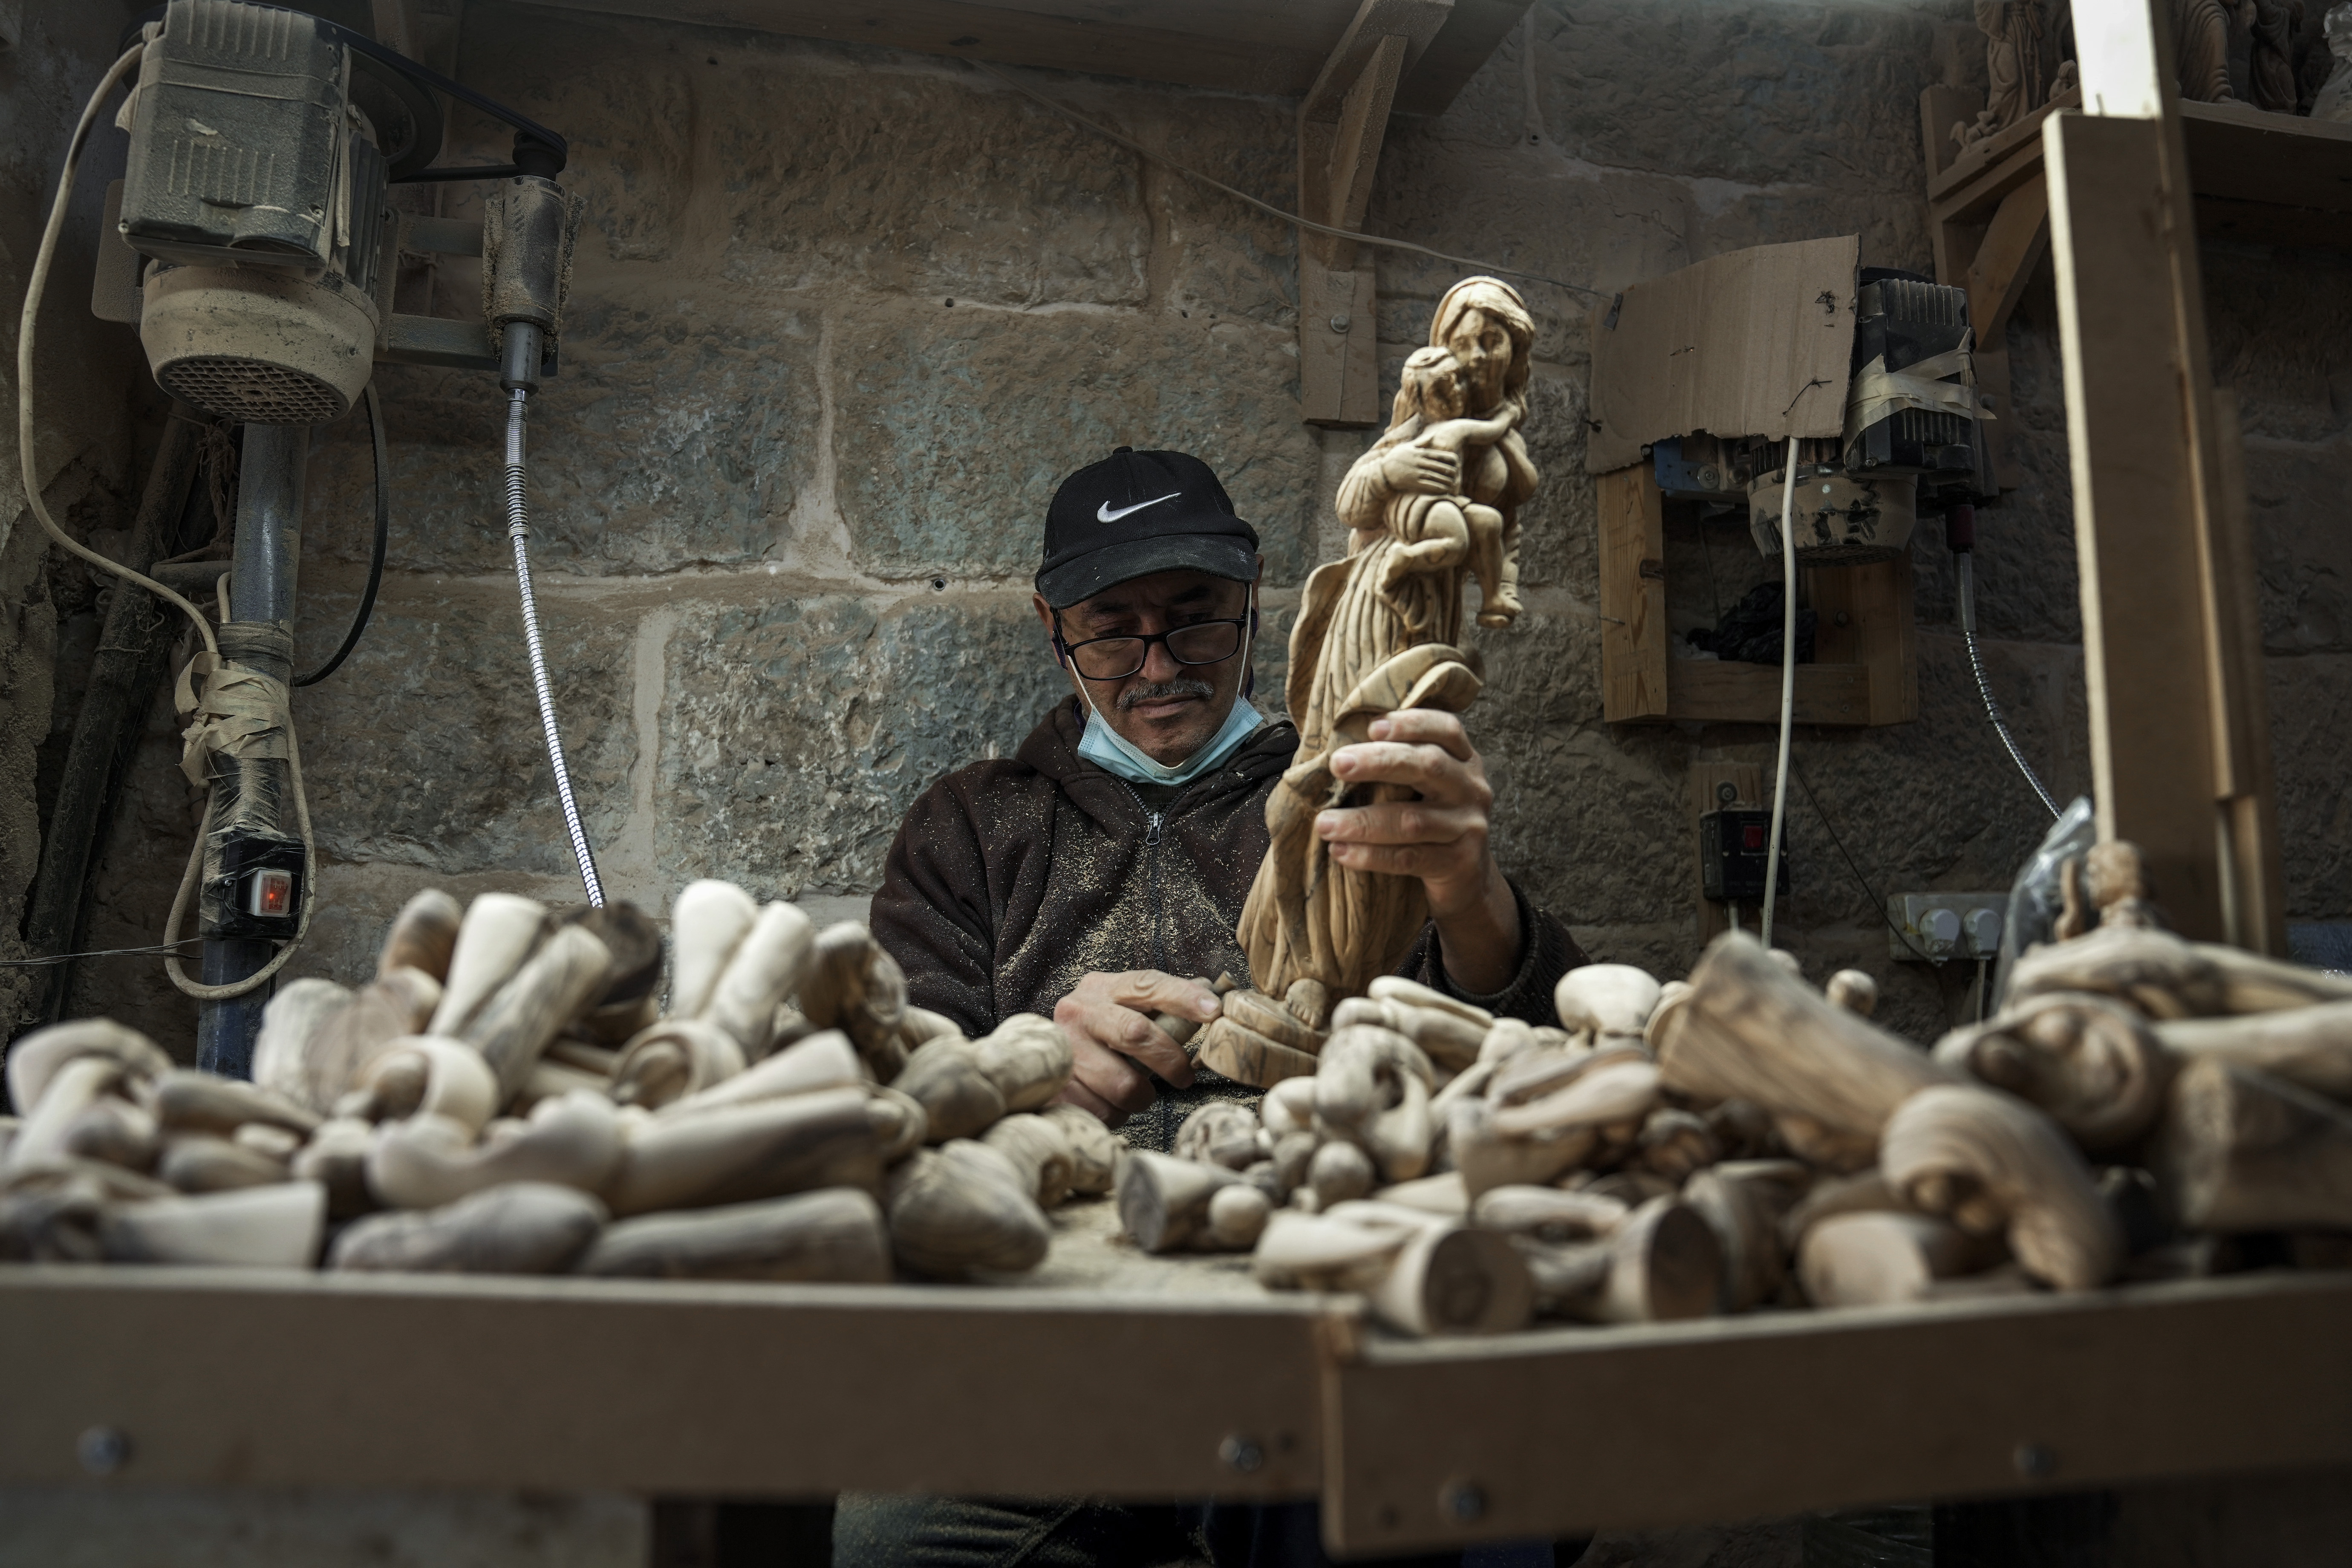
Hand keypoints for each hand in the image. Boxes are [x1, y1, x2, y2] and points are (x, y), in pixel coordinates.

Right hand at [1050, 970, 1216, 1125]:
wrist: (1040, 1056)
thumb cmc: (1100, 1034)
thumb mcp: (1125, 1009)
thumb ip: (1161, 1007)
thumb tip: (1213, 1007)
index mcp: (1103, 988)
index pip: (1148, 984)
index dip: (1183, 997)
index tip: (1213, 1011)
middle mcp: (1079, 1012)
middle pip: (1136, 1033)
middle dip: (1170, 1060)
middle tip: (1184, 1075)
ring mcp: (1064, 1049)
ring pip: (1123, 1084)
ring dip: (1142, 1095)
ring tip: (1137, 1090)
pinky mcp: (1056, 1086)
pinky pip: (1104, 1110)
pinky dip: (1117, 1112)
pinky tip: (1111, 1100)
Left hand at [1316, 709, 1521, 993]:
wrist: (1468, 879)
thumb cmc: (1432, 822)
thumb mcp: (1428, 787)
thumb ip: (1400, 765)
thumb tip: (1337, 752)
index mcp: (1463, 760)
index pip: (1447, 729)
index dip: (1412, 724)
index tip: (1372, 727)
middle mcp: (1471, 789)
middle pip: (1429, 765)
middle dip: (1379, 762)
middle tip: (1338, 764)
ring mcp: (1468, 827)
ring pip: (1411, 820)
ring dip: (1362, 821)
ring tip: (1325, 823)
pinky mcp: (1459, 863)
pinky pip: (1409, 858)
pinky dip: (1371, 855)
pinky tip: (1341, 852)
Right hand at [1379, 444, 1459, 495]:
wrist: (1381, 471)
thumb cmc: (1395, 458)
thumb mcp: (1408, 446)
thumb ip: (1422, 442)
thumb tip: (1434, 435)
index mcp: (1419, 453)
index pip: (1438, 455)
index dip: (1449, 459)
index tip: (1457, 461)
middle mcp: (1418, 462)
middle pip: (1439, 466)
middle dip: (1450, 470)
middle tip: (1458, 474)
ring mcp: (1416, 472)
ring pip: (1435, 476)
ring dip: (1446, 480)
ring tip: (1453, 483)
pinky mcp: (1412, 482)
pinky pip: (1428, 486)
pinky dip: (1438, 488)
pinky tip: (1444, 490)